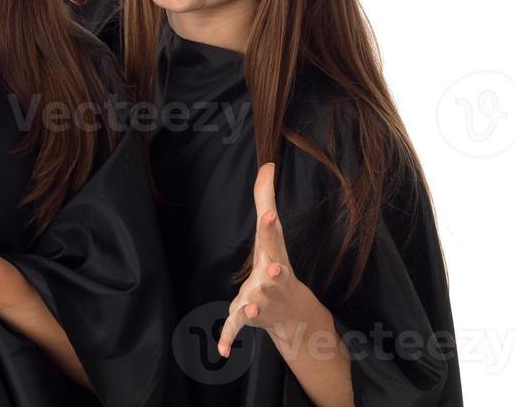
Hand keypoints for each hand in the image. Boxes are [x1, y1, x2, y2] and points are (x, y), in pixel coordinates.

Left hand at [217, 162, 316, 356]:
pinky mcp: (248, 317)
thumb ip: (265, 197)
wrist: (293, 312)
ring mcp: (262, 300)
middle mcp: (272, 279)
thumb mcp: (271, 232)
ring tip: (248, 308)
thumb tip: (267, 163)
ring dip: (252, 306)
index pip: (271, 238)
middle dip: (274, 272)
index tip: (267, 215)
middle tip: (274, 267)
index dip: (268, 226)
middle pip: (273, 274)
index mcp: (274, 255)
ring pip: (256, 303)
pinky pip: (236, 328)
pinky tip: (221, 351)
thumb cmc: (276, 262)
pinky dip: (228, 338)